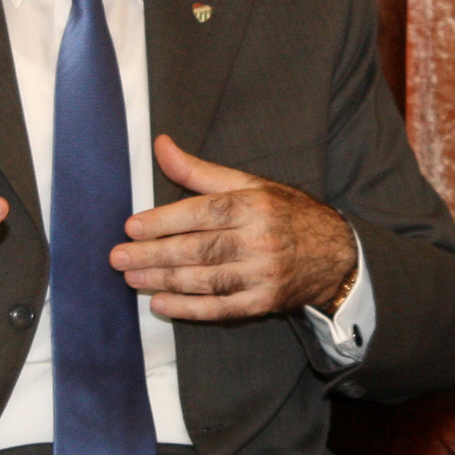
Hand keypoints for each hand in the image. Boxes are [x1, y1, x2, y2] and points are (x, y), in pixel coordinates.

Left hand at [118, 134, 356, 320]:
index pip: (202, 213)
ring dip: (164, 282)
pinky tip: (162, 304)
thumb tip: (161, 145)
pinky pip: (221, 309)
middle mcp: (260, 239)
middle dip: (154, 255)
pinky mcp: (265, 302)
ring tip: (132, 279)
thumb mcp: (249, 184)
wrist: (336, 254)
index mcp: (254, 205)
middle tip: (118, 258)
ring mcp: (264, 274)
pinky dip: (189, 309)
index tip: (131, 227)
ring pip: (206, 280)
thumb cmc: (286, 214)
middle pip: (199, 249)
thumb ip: (200, 171)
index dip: (164, 221)